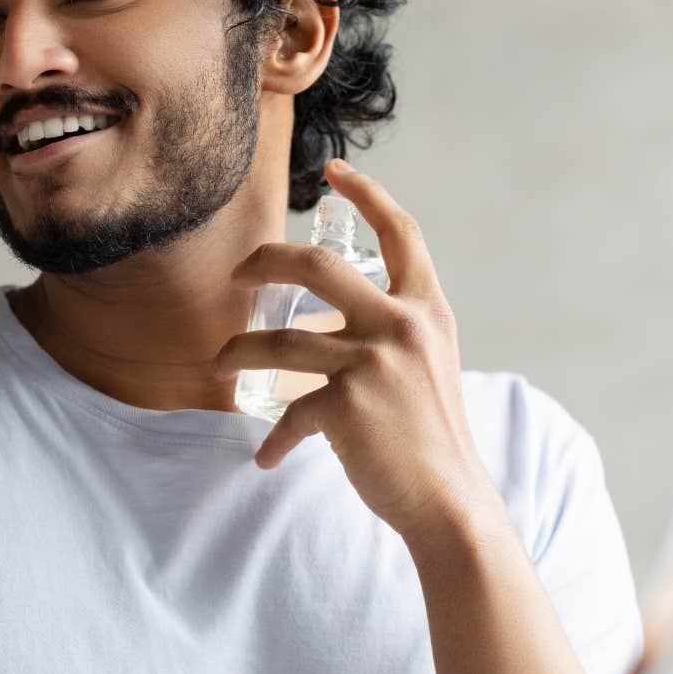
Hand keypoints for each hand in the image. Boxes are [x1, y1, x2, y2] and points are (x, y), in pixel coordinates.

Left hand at [212, 159, 495, 541]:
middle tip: (237, 275)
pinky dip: (274, 438)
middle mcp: (402, 325)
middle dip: (265, 261)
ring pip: (280, 341)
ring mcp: (373, 364)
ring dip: (239, 352)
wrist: (451, 501)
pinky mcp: (346, 407)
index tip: (335, 172)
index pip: (400, 233)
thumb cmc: (433, 437)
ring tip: (221, 365)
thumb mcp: (430, 365)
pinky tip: (268, 456)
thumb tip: (333, 322)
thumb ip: (396, 333)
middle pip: (316, 266)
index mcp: (427, 310)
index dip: (367, 193)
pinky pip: (290, 414)